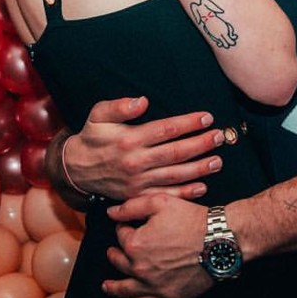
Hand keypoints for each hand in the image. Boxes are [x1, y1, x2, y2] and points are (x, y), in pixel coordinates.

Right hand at [62, 96, 225, 200]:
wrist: (76, 170)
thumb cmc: (92, 137)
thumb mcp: (98, 115)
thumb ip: (119, 106)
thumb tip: (142, 101)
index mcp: (129, 139)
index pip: (165, 130)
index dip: (188, 123)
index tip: (206, 118)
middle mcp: (135, 161)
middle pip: (175, 152)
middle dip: (200, 144)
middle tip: (220, 137)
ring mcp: (137, 181)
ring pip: (175, 175)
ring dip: (199, 168)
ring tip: (218, 160)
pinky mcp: (137, 196)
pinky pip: (165, 195)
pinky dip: (185, 193)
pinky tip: (203, 186)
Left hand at [104, 195, 211, 297]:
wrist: (218, 240)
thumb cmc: (192, 220)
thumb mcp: (160, 202)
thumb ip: (132, 207)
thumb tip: (111, 213)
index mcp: (135, 244)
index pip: (121, 235)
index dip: (124, 228)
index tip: (130, 225)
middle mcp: (139, 267)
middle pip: (119, 261)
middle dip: (115, 254)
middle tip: (114, 251)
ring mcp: (152, 285)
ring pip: (125, 287)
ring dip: (113, 286)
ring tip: (106, 286)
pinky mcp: (166, 297)